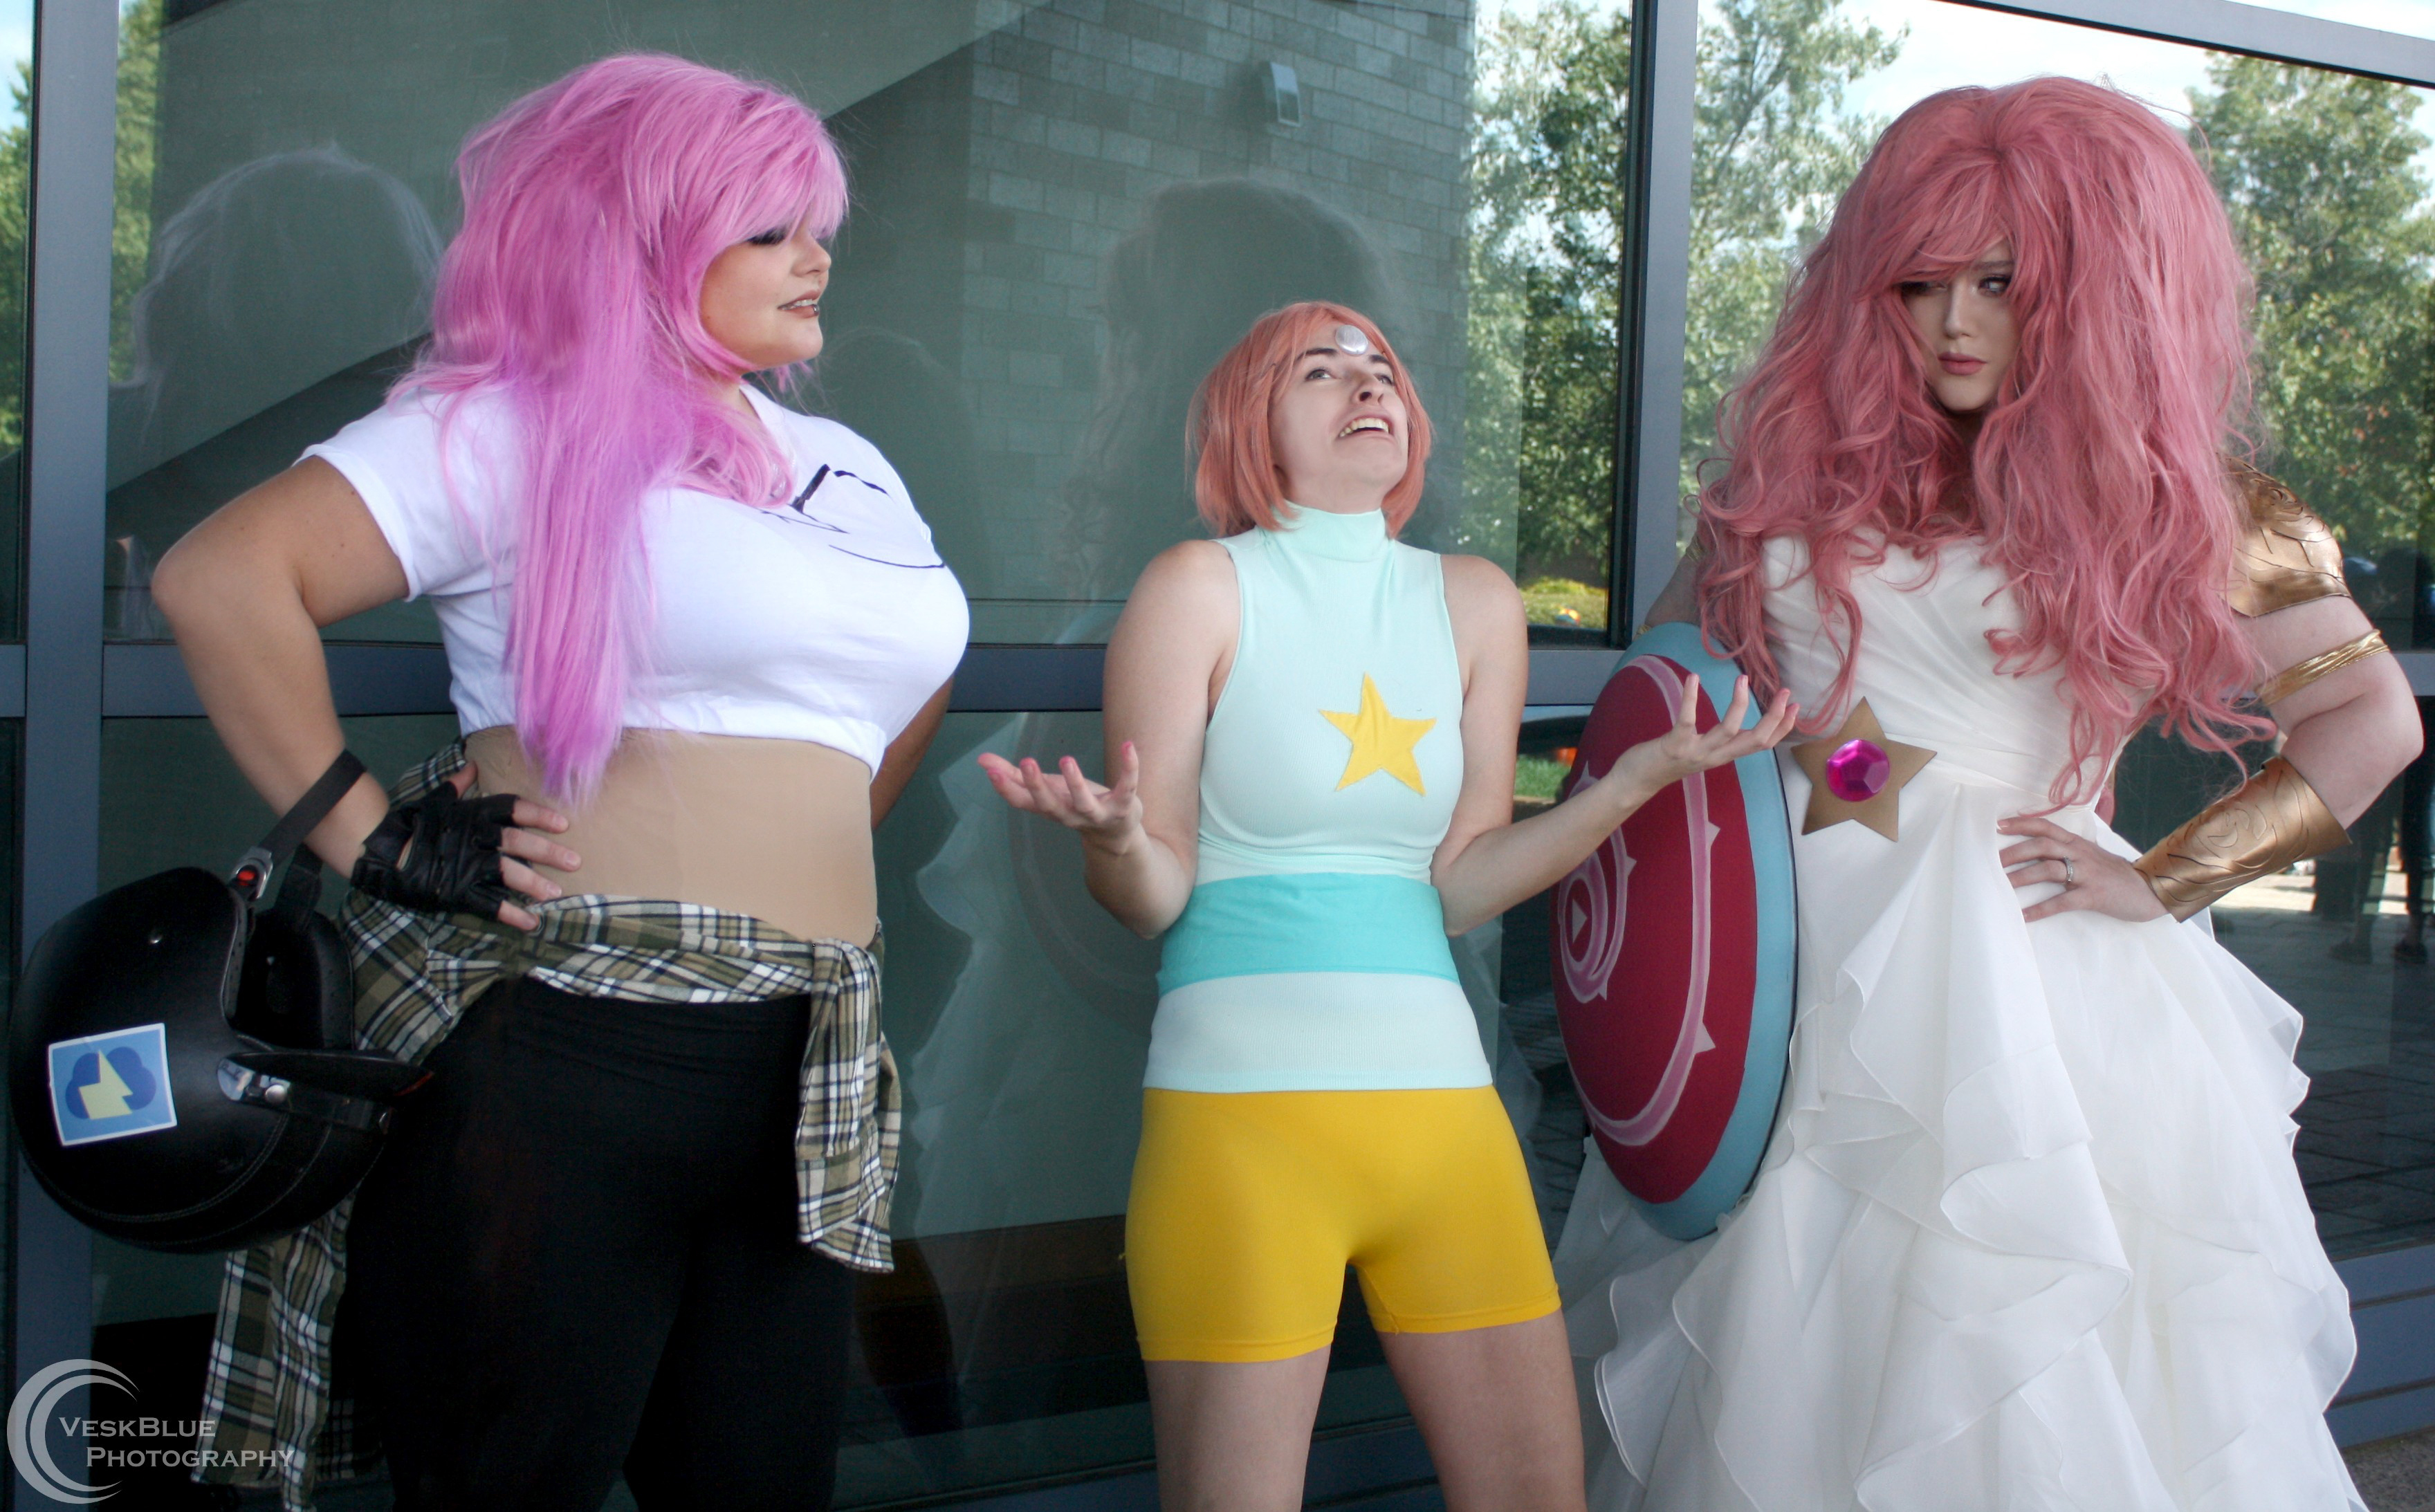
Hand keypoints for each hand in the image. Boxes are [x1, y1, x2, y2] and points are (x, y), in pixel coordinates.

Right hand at [353, 763, 579, 930]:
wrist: (381, 852)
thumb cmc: (413, 824)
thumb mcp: (436, 799)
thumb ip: (458, 784)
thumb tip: (472, 764)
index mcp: (473, 814)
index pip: (512, 809)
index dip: (539, 815)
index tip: (563, 824)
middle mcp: (475, 838)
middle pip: (517, 842)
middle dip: (548, 852)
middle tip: (574, 862)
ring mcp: (467, 866)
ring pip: (507, 873)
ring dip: (534, 884)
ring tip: (556, 894)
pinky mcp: (457, 891)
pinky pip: (488, 904)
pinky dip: (511, 915)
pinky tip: (531, 923)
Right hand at [978, 742, 1145, 854]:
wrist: (1116, 835)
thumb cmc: (1074, 805)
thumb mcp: (1046, 789)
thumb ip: (1015, 776)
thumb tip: (981, 760)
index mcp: (1050, 808)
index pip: (1023, 802)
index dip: (1006, 788)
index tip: (991, 771)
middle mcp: (1070, 814)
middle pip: (1050, 806)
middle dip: (1037, 786)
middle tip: (1026, 763)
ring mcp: (1097, 813)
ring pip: (1084, 802)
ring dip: (1075, 783)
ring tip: (1066, 760)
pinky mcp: (1123, 806)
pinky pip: (1127, 787)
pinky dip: (1129, 767)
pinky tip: (1128, 745)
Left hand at [1600, 675, 1798, 803]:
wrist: (1635, 782)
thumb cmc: (1665, 761)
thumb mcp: (1699, 751)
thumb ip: (1717, 741)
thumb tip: (1734, 723)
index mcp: (1722, 756)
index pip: (1762, 744)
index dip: (1782, 728)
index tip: (1795, 707)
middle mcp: (1714, 757)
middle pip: (1755, 740)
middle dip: (1775, 717)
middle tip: (1786, 693)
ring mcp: (1695, 752)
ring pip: (1728, 731)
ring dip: (1739, 704)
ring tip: (1743, 678)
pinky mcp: (1675, 745)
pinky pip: (1688, 720)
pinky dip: (1691, 698)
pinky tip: (1693, 677)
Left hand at [1996, 814, 2164, 923]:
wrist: (2150, 889)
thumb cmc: (2115, 874)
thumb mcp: (2091, 855)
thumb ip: (2069, 850)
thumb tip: (2039, 849)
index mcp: (2077, 843)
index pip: (2046, 827)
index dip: (2022, 824)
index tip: (1998, 826)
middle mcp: (2080, 854)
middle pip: (2042, 846)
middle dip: (2015, 852)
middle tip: (1992, 861)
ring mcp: (2087, 874)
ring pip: (2049, 870)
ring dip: (2022, 877)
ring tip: (2001, 885)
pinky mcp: (2093, 896)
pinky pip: (2062, 901)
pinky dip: (2041, 909)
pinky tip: (2024, 916)